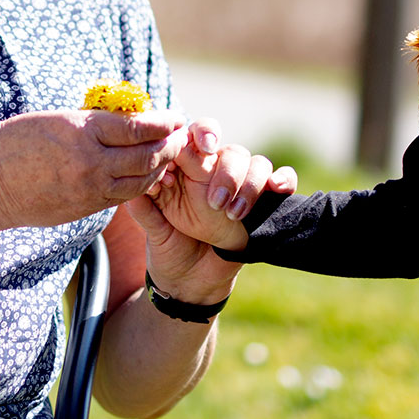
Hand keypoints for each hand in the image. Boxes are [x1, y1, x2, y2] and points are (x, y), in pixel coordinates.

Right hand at [0, 108, 184, 236]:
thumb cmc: (12, 142)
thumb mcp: (55, 120)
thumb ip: (92, 124)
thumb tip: (128, 124)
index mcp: (80, 132)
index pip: (137, 128)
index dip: (162, 123)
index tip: (174, 116)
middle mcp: (89, 163)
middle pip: (145, 156)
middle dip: (168, 145)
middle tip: (180, 136)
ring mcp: (87, 190)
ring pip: (139, 182)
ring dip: (157, 168)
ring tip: (166, 156)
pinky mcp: (83, 209)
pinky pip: (119, 197)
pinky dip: (136, 185)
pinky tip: (141, 176)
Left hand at [128, 119, 297, 252]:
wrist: (193, 283)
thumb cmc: (171, 249)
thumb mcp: (154, 231)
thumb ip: (144, 209)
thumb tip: (135, 186)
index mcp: (187, 170)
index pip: (197, 136)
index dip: (201, 135)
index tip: (202, 148)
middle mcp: (216, 172)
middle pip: (230, 150)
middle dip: (225, 171)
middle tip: (214, 201)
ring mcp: (241, 187)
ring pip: (256, 163)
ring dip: (247, 185)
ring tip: (231, 214)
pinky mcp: (264, 203)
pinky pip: (282, 180)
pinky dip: (283, 179)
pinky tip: (277, 188)